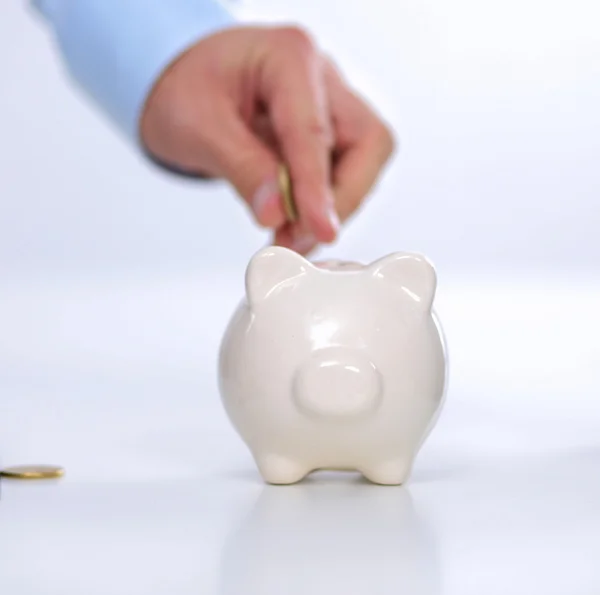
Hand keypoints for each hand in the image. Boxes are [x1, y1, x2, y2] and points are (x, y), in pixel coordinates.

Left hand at [140, 25, 395, 253]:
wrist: (186, 82)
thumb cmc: (186, 88)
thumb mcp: (197, 127)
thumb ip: (241, 168)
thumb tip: (276, 214)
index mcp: (288, 56)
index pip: (314, 131)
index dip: (319, 189)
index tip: (321, 231)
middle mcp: (322, 76)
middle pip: (366, 143)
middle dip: (341, 199)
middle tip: (298, 237)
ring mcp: (331, 104)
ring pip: (363, 162)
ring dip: (331, 208)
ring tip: (287, 238)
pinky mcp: (330, 132)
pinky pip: (343, 175)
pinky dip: (319, 207)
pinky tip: (291, 227)